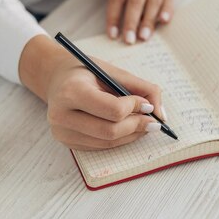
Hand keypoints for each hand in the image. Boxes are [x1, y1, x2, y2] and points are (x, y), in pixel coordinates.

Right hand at [19, 36, 165, 149]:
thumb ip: (141, 88)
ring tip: (142, 124)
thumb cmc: (86, 73)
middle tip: (153, 121)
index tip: (148, 105)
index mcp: (71, 91)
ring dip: (131, 135)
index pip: (112, 110)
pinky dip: (119, 139)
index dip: (135, 109)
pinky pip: (100, 147)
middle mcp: (61, 115)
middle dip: (136, 126)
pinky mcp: (66, 142)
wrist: (57, 79)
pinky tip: (127, 128)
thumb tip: (161, 115)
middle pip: (110, 131)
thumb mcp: (112, 71)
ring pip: (107, 143)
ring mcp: (62, 132)